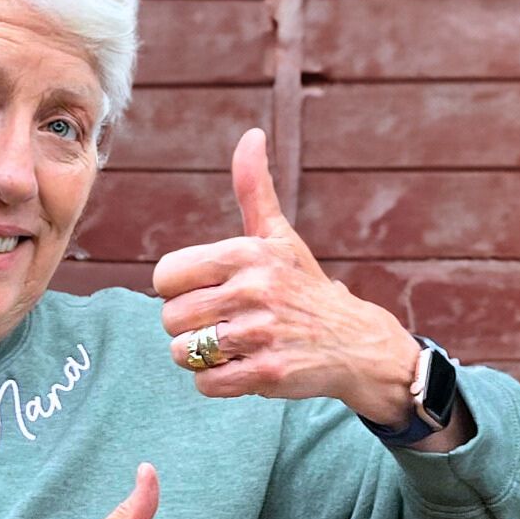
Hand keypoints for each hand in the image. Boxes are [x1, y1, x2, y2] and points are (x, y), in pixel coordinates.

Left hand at [152, 128, 419, 426]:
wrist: (355, 343)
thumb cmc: (303, 288)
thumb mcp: (279, 237)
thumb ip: (255, 190)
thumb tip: (251, 136)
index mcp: (246, 253)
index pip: (164, 276)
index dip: (177, 290)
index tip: (205, 293)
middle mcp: (253, 289)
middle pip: (170, 317)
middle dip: (188, 326)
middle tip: (221, 323)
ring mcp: (260, 333)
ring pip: (182, 352)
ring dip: (199, 356)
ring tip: (230, 346)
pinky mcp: (266, 372)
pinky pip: (205, 382)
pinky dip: (216, 381)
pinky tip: (240, 367)